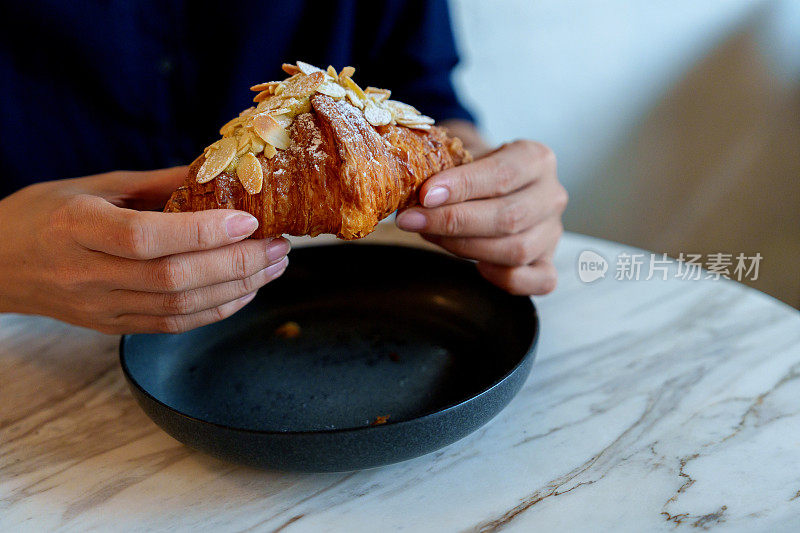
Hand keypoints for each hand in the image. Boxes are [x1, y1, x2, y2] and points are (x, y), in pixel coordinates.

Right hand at [0, 168, 289, 332]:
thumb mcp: (92, 185)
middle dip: (237, 263)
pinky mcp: (114, 327)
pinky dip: (217, 310)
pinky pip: (174, 325)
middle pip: (173, 279)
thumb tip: (217, 172)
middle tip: (279, 245)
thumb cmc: (43, 216)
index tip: (248, 220)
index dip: (201, 232)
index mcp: (76, 229)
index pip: (145, 238)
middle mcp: (87, 275)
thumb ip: (155, 183)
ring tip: (273, 265)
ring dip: (237, 288)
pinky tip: (246, 290)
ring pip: (181, 308)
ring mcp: (101, 308)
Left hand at [396, 140, 566, 294]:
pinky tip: (476, 266)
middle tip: (412, 220)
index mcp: (535, 158)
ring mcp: (553, 231)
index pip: (502, 174)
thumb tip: (413, 193)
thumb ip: (445, 170)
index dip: (462, 186)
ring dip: (466, 248)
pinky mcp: (548, 261)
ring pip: (517, 250)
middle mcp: (551, 194)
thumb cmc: (473, 170)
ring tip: (431, 236)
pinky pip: (538, 280)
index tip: (425, 194)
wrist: (491, 182)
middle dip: (454, 222)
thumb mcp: (462, 156)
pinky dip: (504, 277)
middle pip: (509, 216)